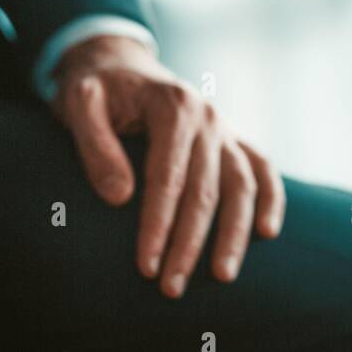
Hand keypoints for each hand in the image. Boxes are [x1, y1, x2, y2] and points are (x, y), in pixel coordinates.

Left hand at [52, 34, 283, 296]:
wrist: (119, 64)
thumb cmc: (95, 89)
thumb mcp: (79, 104)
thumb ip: (95, 146)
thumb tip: (119, 198)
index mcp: (173, 105)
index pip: (168, 176)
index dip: (157, 224)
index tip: (145, 266)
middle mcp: (207, 116)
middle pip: (206, 189)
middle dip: (189, 242)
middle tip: (172, 287)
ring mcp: (226, 128)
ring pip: (241, 185)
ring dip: (234, 234)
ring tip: (223, 277)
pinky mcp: (234, 139)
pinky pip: (262, 169)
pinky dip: (271, 199)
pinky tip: (267, 233)